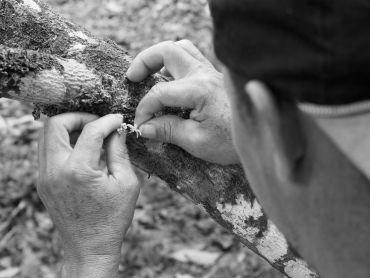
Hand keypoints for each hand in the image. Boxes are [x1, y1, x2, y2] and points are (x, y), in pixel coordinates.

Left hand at [37, 113, 139, 277]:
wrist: (90, 247)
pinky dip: (63, 143)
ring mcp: (45, 177)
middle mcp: (55, 171)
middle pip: (54, 124)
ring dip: (68, 128)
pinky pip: (48, 151)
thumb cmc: (113, 218)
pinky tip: (82, 150)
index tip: (118, 120)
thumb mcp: (127, 183)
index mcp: (79, 171)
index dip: (107, 120)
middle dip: (78, 116)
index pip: (90, 130)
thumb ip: (120, 152)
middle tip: (97, 123)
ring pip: (46, 136)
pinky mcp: (43, 182)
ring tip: (90, 135)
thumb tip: (118, 130)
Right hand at [127, 40, 238, 164]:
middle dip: (144, 61)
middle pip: (168, 50)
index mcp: (199, 90)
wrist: (259, 138)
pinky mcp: (213, 77)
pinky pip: (192, 57)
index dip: (144, 109)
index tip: (140, 124)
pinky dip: (176, 63)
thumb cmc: (231, 142)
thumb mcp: (196, 141)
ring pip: (181, 48)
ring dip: (161, 57)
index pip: (159, 92)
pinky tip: (170, 79)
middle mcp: (204, 74)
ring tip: (149, 74)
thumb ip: (168, 130)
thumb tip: (143, 127)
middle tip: (132, 78)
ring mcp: (211, 72)